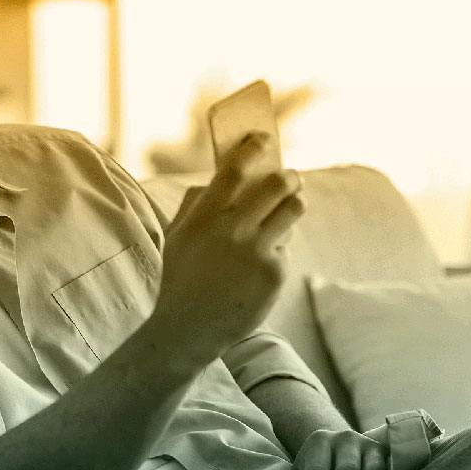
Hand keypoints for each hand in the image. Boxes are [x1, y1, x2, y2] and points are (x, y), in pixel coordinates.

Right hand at [146, 133, 304, 366]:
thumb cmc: (180, 279)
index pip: (234, 169)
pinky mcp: (274, 273)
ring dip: (293, 203)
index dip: (253, 148)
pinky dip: (277, 248)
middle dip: (289, 176)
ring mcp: (256, 252)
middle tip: (291, 177)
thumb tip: (225, 173)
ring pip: (293, 209)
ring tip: (287, 207)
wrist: (187, 330)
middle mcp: (232, 230)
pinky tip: (261, 263)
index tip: (264, 139)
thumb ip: (197, 203)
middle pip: (277, 184)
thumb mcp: (177, 236)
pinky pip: (286, 245)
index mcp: (203, 217)